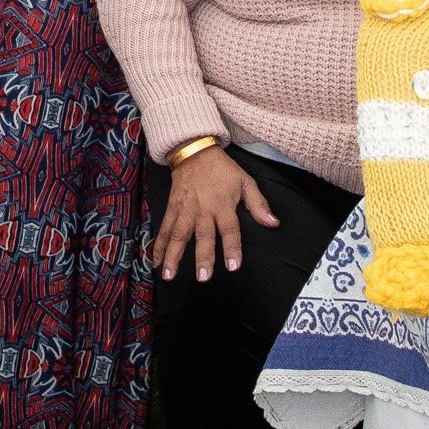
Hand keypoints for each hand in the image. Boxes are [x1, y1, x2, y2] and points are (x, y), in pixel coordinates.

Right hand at [153, 146, 272, 282]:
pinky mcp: (172, 208)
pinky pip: (164, 228)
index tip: (233, 266)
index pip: (230, 229)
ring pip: (178, 235)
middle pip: (203, 236)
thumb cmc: (222, 169)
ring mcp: (185, 209)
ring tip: (168, 275)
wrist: (194, 151)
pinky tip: (154, 260)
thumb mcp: (245, 182)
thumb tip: (273, 223)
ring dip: (173, 255)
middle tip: (203, 277)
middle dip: (202, 257)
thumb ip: (258, 204)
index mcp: (223, 204)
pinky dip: (158, 244)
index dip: (232, 247)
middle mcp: (202, 209)